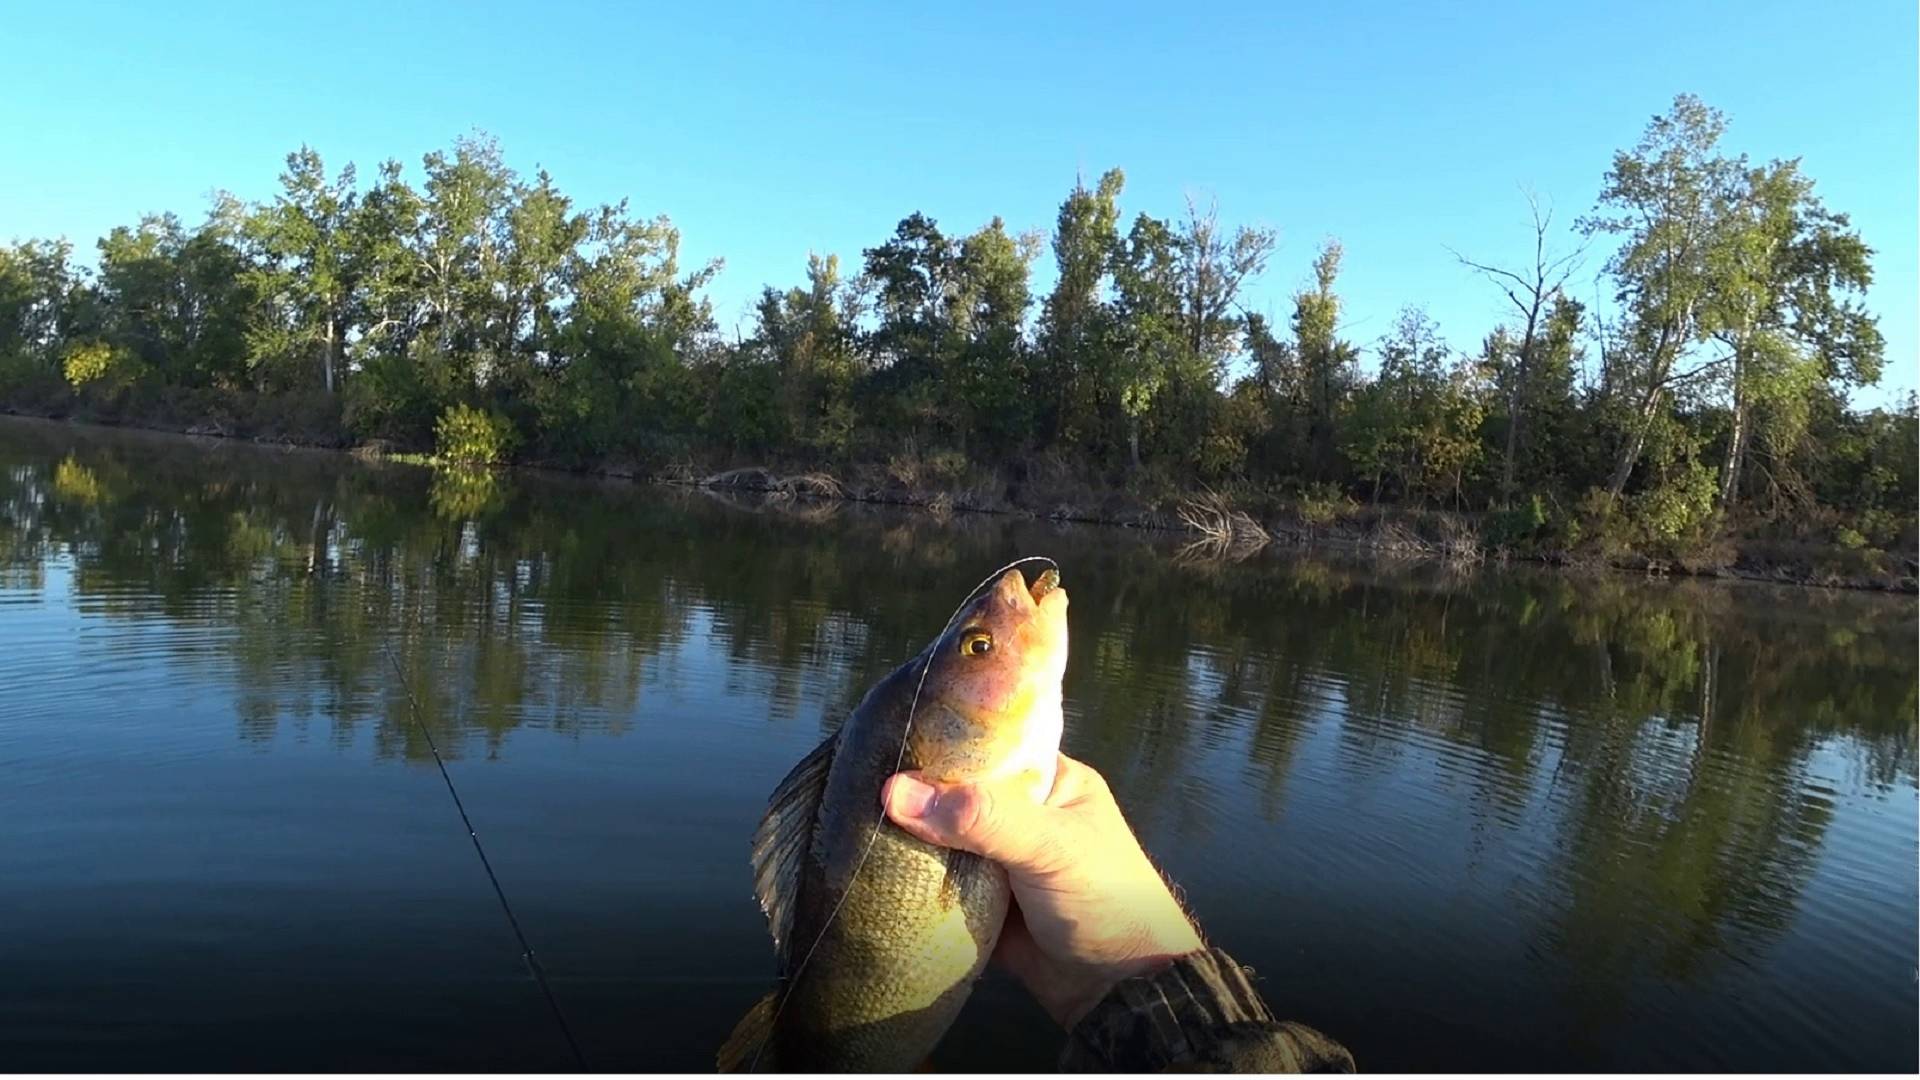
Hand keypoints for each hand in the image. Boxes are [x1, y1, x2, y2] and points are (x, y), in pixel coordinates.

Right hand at [881, 753, 1204, 1027]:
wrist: (1117, 989)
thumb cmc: (1105, 899)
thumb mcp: (1049, 847)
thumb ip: (981, 818)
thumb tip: (896, 792)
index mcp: (1049, 782)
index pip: (987, 748)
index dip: (940, 746)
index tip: (885, 741)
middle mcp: (1021, 815)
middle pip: (955, 795)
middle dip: (915, 797)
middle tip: (858, 786)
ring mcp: (998, 860)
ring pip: (941, 841)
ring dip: (908, 841)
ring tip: (855, 824)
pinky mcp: (979, 902)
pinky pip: (936, 884)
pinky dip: (912, 881)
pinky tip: (870, 865)